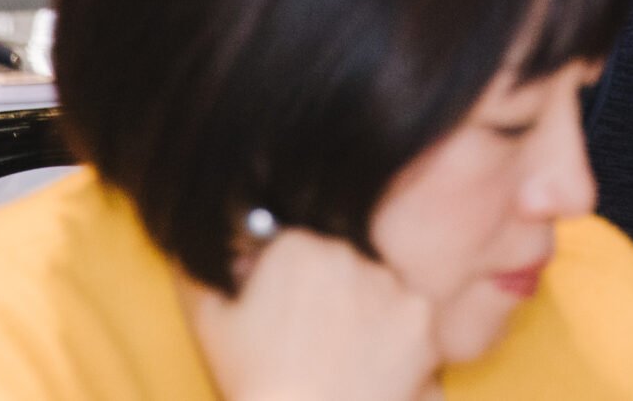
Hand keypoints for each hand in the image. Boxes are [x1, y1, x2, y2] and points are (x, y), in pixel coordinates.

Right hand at [181, 228, 439, 400]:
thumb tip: (234, 256)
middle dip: (331, 296)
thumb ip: (211, 273)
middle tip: (314, 341)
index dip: (290, 283)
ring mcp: (391, 286)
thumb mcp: (211, 324)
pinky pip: (412, 324)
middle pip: (343, 266)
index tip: (286, 311)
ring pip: (380, 292)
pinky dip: (400, 345)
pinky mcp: (422, 321)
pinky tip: (372, 369)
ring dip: (368, 316)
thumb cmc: (256, 385)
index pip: (298, 249)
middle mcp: (350, 254)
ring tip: (344, 359)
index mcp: (297, 247)